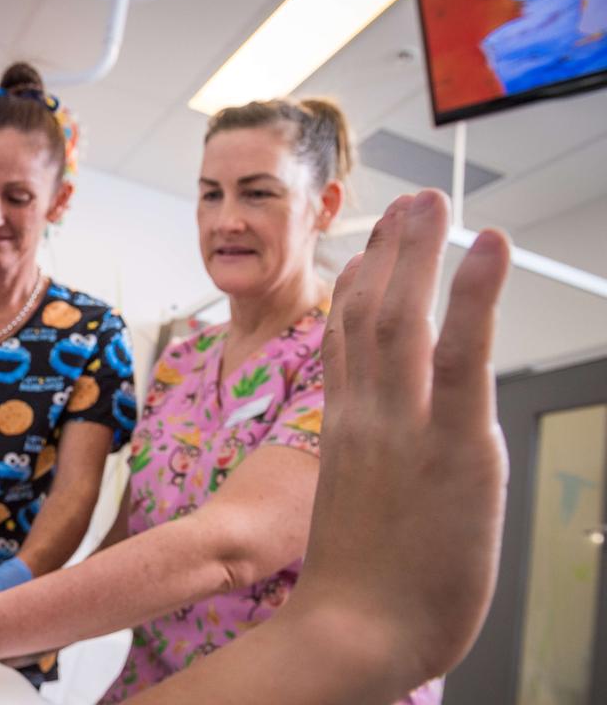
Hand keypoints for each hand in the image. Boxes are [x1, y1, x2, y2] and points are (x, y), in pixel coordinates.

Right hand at [293, 190, 510, 685]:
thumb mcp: (351, 510)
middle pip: (369, 313)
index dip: (355, 290)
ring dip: (420, 251)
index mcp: (343, 430)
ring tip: (433, 201)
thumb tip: (376, 445)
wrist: (354, 630)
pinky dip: (475, 294)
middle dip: (391, 252)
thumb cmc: (358, 587)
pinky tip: (488, 248)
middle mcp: (365, 414)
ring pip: (404, 316)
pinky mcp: (455, 444)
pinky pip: (462, 353)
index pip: (343, 342)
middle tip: (411, 201)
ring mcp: (406, 424)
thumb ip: (363, 463)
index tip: (366, 254)